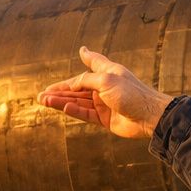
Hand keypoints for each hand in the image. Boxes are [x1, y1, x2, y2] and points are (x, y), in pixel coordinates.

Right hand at [37, 46, 173, 139]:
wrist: (149, 116)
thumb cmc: (131, 93)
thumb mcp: (106, 79)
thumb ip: (87, 78)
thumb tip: (75, 71)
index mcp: (106, 74)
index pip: (81, 76)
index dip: (67, 80)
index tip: (52, 84)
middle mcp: (103, 89)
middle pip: (76, 90)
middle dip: (59, 92)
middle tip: (40, 96)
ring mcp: (103, 105)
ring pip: (77, 102)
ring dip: (61, 102)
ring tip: (44, 102)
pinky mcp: (105, 119)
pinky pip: (85, 114)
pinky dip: (73, 111)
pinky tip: (63, 108)